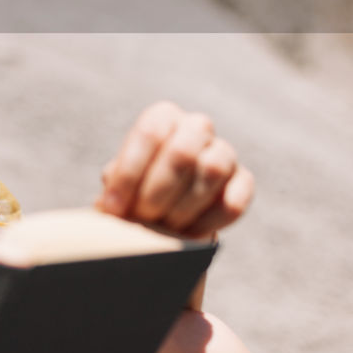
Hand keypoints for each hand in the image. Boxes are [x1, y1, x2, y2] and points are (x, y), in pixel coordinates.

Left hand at [97, 101, 253, 239]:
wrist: (164, 209)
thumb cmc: (135, 190)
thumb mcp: (119, 182)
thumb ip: (116, 187)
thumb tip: (110, 205)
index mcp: (164, 117)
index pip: (150, 133)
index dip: (129, 172)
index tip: (113, 207)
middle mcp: (197, 127)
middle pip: (182, 152)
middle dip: (157, 191)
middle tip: (142, 218)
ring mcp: (224, 152)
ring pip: (213, 171)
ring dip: (184, 207)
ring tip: (164, 228)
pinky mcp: (243, 182)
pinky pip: (234, 201)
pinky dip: (210, 222)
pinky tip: (189, 236)